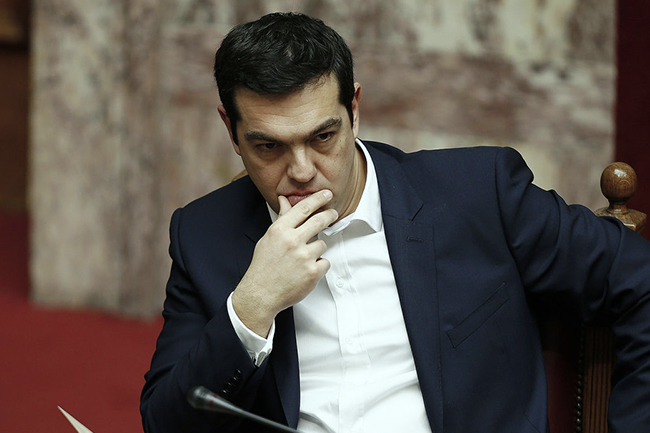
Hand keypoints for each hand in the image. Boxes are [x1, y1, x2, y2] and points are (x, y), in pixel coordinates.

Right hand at [232, 189, 337, 336]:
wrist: (261, 294)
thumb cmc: (263, 266)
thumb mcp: (269, 239)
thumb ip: (281, 219)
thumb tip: (284, 200)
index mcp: (280, 231)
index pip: (303, 208)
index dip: (317, 199)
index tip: (326, 194)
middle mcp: (292, 241)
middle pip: (319, 221)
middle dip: (329, 215)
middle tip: (332, 213)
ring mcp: (304, 257)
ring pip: (322, 244)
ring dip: (316, 250)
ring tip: (302, 259)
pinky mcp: (312, 272)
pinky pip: (325, 262)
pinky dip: (318, 266)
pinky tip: (305, 271)